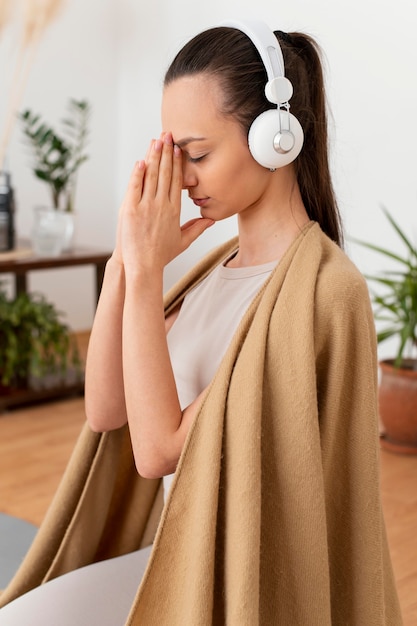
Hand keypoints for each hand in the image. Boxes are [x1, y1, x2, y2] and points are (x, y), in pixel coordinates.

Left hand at [114, 132, 213, 274]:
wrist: (144, 266)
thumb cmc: (161, 255)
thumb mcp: (182, 241)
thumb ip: (196, 228)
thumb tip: (210, 220)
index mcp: (174, 211)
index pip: (176, 181)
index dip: (177, 163)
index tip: (177, 149)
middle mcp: (162, 205)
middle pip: (165, 173)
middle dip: (166, 153)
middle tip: (168, 135)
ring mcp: (146, 206)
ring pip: (151, 176)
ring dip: (153, 157)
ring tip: (156, 141)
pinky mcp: (130, 209)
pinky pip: (135, 186)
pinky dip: (138, 173)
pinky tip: (141, 160)